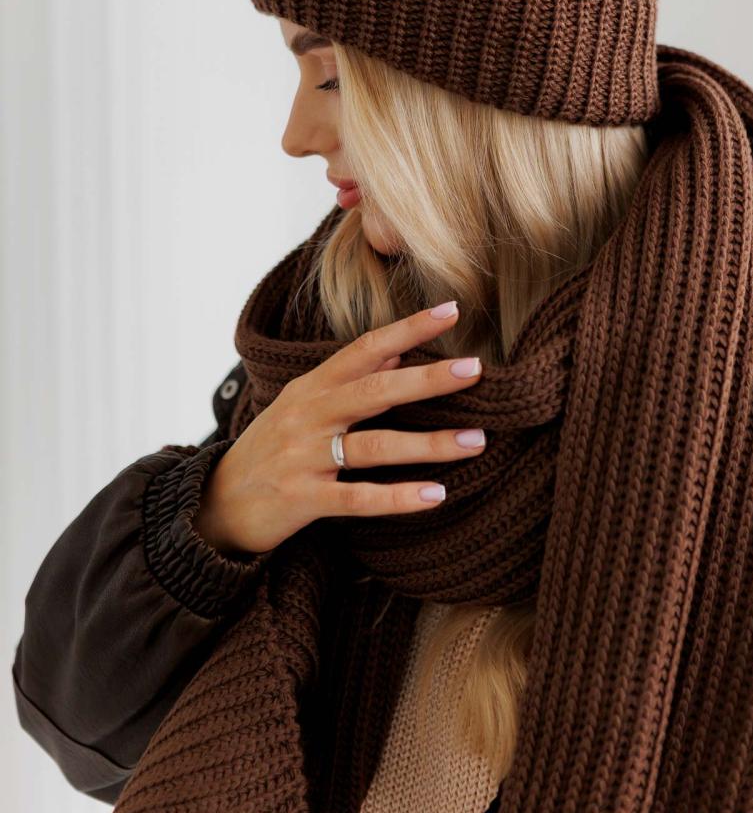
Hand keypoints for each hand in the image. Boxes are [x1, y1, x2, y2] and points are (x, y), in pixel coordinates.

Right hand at [193, 301, 483, 555]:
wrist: (216, 502)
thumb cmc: (271, 447)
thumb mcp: (303, 404)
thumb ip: (349, 379)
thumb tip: (396, 351)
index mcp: (312, 386)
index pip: (365, 348)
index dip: (408, 329)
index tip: (451, 311)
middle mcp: (309, 415)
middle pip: (376, 391)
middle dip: (428, 379)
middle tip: (475, 369)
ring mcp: (305, 457)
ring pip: (376, 447)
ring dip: (429, 444)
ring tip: (476, 441)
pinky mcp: (303, 498)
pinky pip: (358, 498)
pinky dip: (398, 497)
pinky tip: (436, 495)